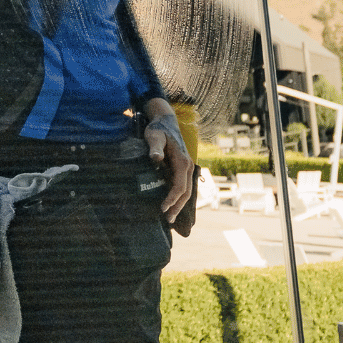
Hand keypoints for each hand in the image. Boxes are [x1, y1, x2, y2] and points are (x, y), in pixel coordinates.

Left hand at [145, 101, 195, 229]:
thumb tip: (156, 158)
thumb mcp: (154, 136)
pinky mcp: (182, 169)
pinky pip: (183, 186)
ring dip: (179, 204)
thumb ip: (155, 146)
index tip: (163, 208)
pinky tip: (172, 205)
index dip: (172, 198)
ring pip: (186, 191)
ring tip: (170, 217)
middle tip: (168, 219)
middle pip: (186, 192)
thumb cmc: (158, 129)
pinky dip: (179, 197)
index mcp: (182, 161)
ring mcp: (186, 168)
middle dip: (177, 206)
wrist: (166, 122)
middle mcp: (187, 166)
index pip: (180, 186)